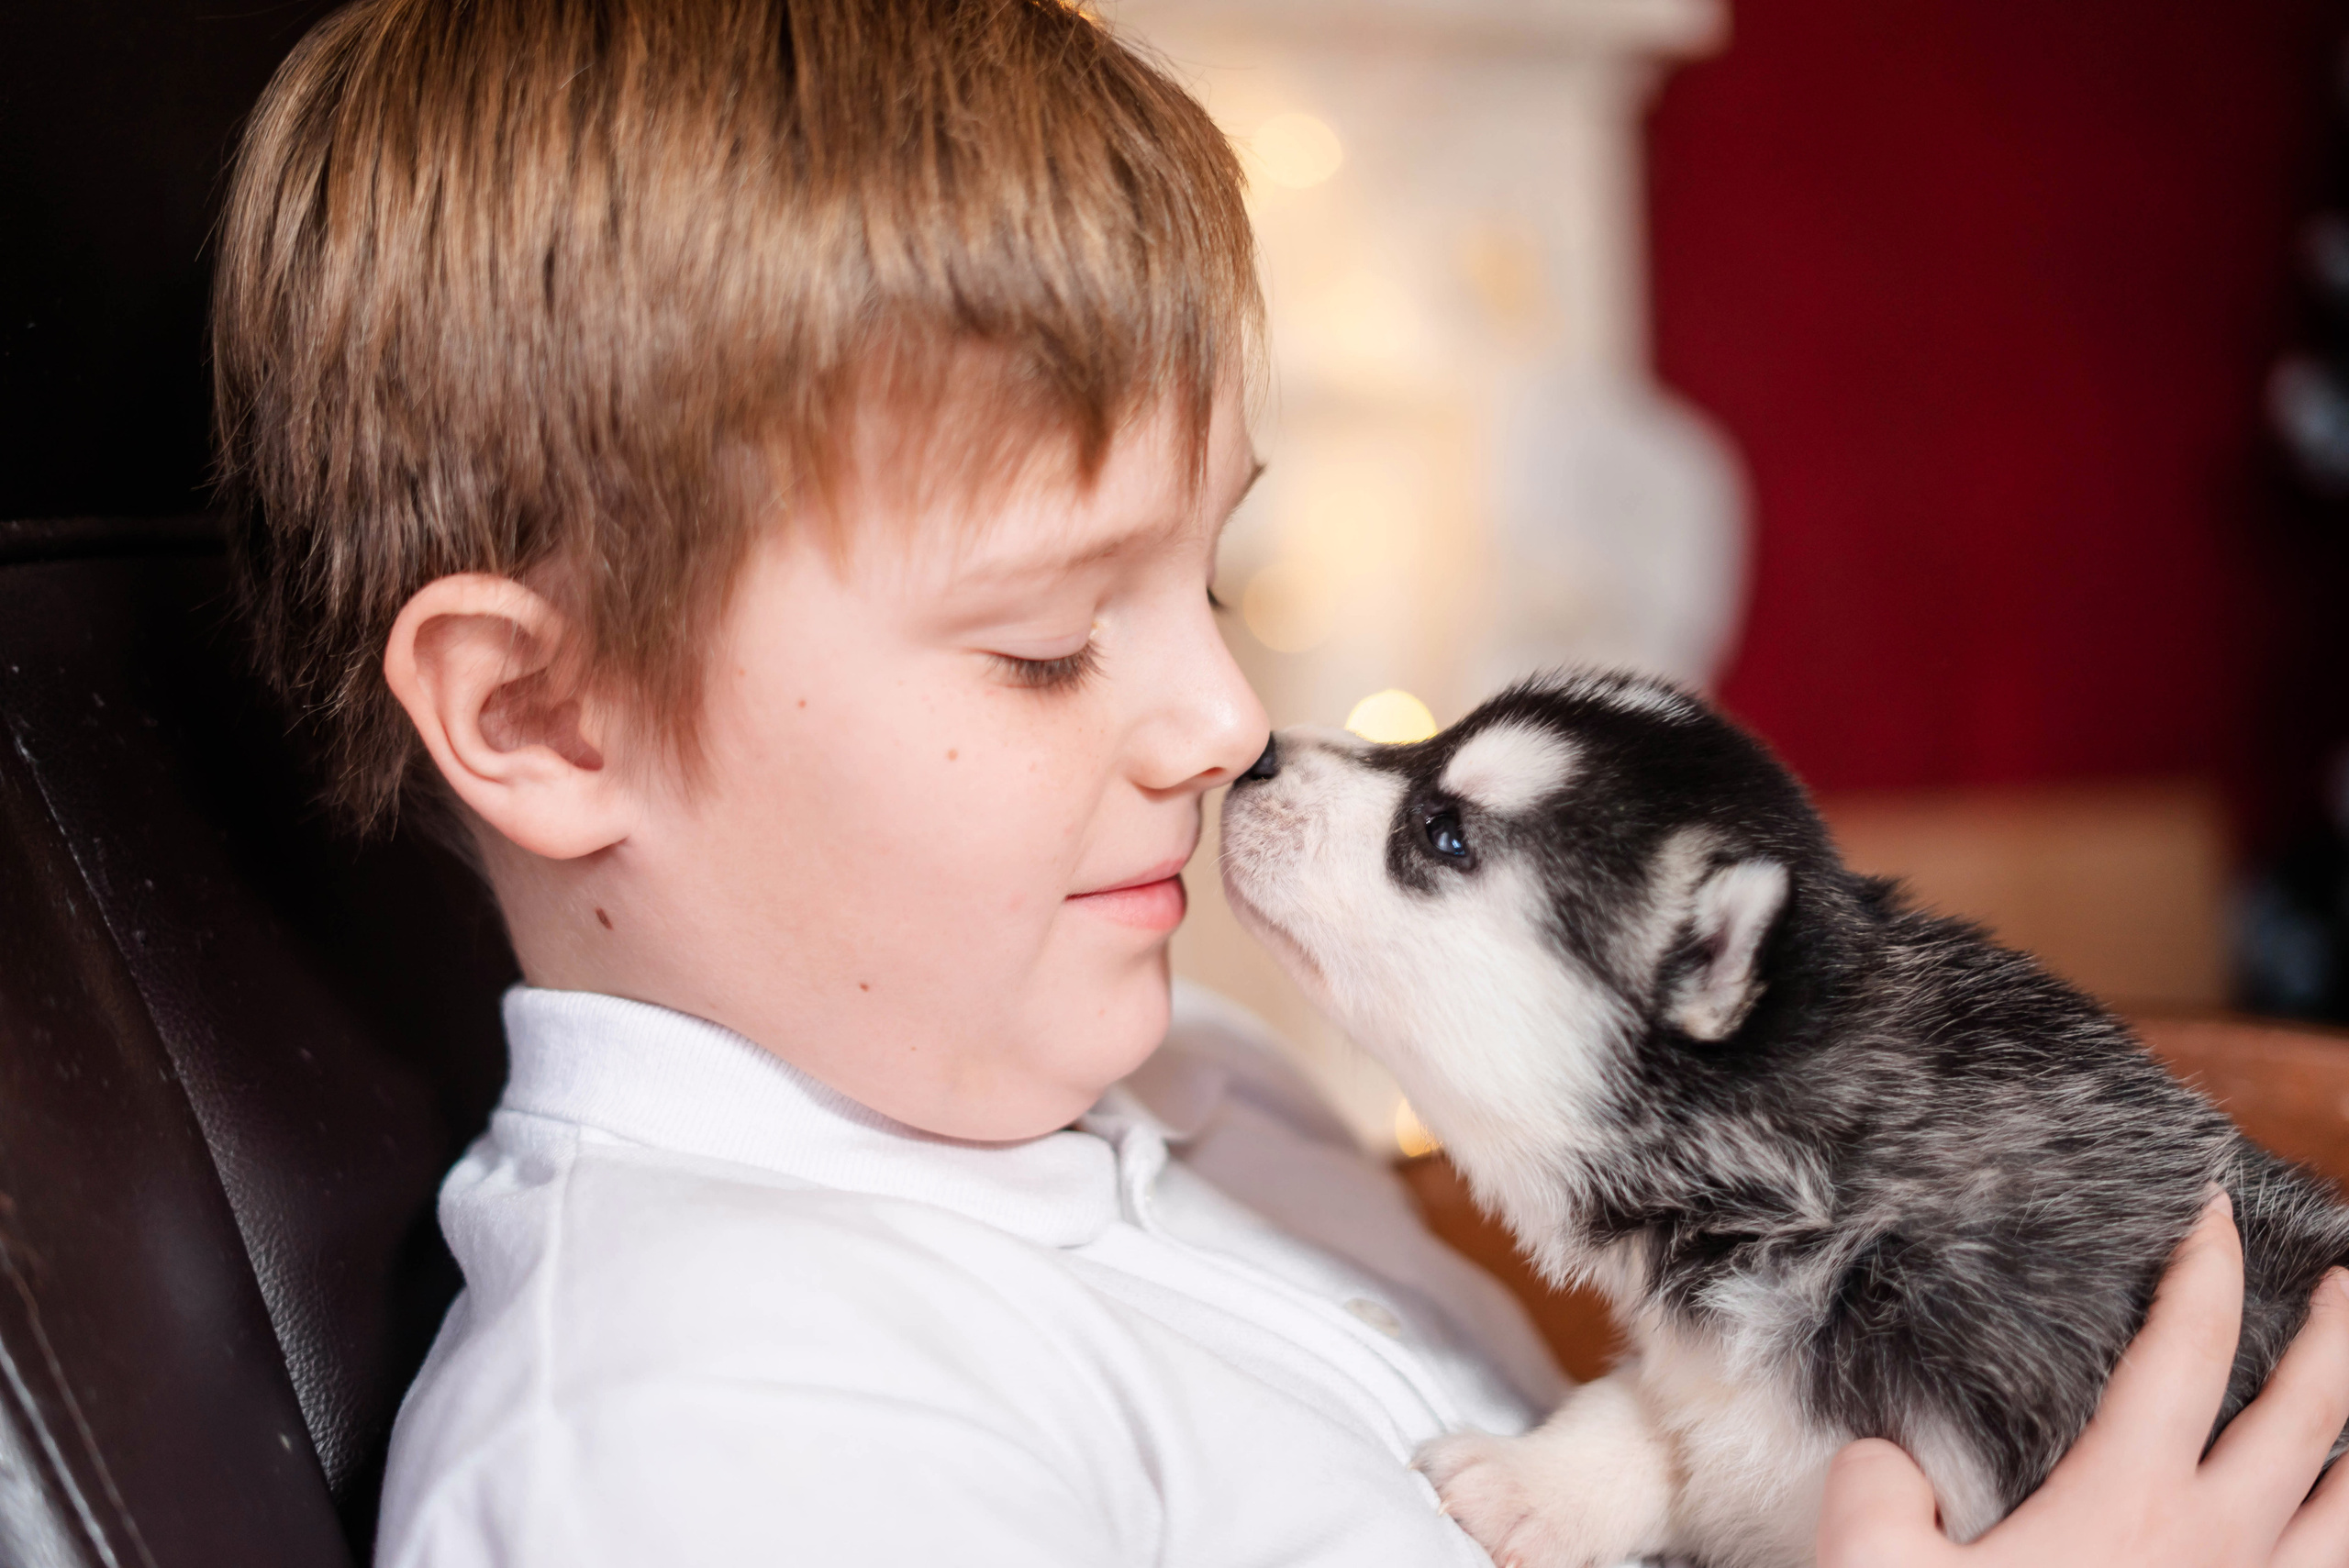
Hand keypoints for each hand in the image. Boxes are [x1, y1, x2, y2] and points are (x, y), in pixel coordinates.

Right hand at [1816, 1194, 2348, 1567]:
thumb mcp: (1875, 1566)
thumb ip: (1878, 1487)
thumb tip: (1888, 1459)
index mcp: (2127, 1503)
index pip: (2182, 1354)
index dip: (2199, 1271)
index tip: (2205, 1207)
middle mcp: (2215, 1549)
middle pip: (2309, 1421)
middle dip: (2336, 1337)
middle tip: (2347, 1280)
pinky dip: (2340, 1547)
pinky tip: (2331, 1539)